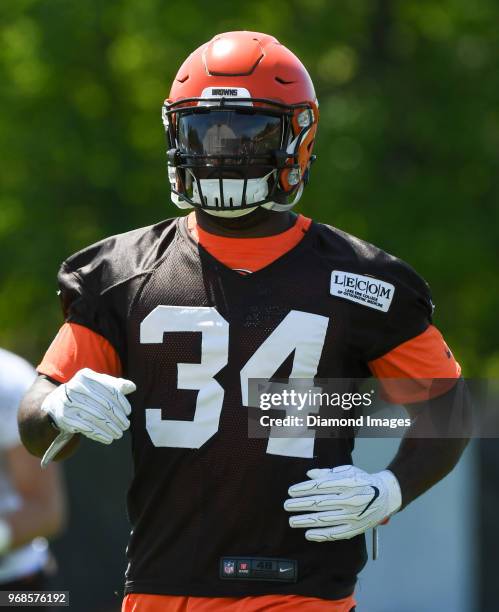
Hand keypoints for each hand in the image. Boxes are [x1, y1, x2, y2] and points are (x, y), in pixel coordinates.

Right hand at [41, 368, 135, 444]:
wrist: (55, 402)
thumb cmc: (84, 393)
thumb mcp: (98, 385)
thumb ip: (115, 385)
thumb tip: (132, 387)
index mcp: (86, 376)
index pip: (109, 389)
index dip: (121, 402)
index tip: (128, 412)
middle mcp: (75, 387)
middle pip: (103, 405)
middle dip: (117, 417)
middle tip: (126, 426)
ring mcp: (68, 402)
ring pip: (96, 417)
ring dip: (110, 428)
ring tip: (118, 434)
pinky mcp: (64, 417)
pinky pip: (86, 427)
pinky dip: (99, 434)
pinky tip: (107, 438)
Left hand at [284, 465, 401, 541]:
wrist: (386, 496)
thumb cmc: (362, 481)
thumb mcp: (347, 471)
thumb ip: (327, 473)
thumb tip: (309, 475)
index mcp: (347, 483)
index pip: (320, 487)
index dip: (304, 489)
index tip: (291, 492)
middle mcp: (350, 499)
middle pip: (320, 503)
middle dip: (301, 505)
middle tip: (287, 506)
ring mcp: (353, 516)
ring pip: (325, 520)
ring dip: (306, 521)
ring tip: (292, 521)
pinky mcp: (356, 528)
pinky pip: (336, 534)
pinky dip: (321, 535)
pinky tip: (308, 533)